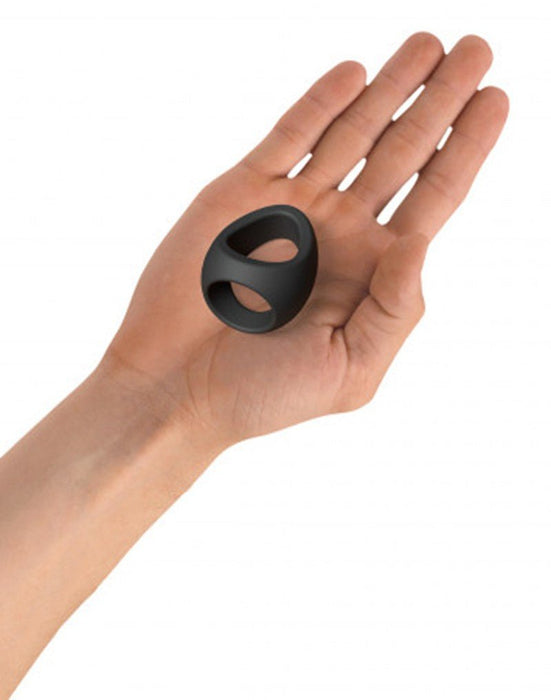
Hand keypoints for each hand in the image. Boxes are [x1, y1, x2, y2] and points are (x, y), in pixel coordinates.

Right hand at [105, 33, 507, 445]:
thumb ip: (395, 310)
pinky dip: (320, 104)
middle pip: (403, 153)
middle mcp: (339, 232)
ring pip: (352, 133)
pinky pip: (289, 137)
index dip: (466, 150)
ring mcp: (292, 207)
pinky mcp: (242, 193)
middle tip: (477, 51)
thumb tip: (420, 241)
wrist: (177, 387)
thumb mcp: (352, 370)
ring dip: (391, 88)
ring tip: (429, 44)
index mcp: (372, 273)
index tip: (497, 101)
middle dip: (440, 101)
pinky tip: (354, 74)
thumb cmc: (264, 394)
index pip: (432, 200)